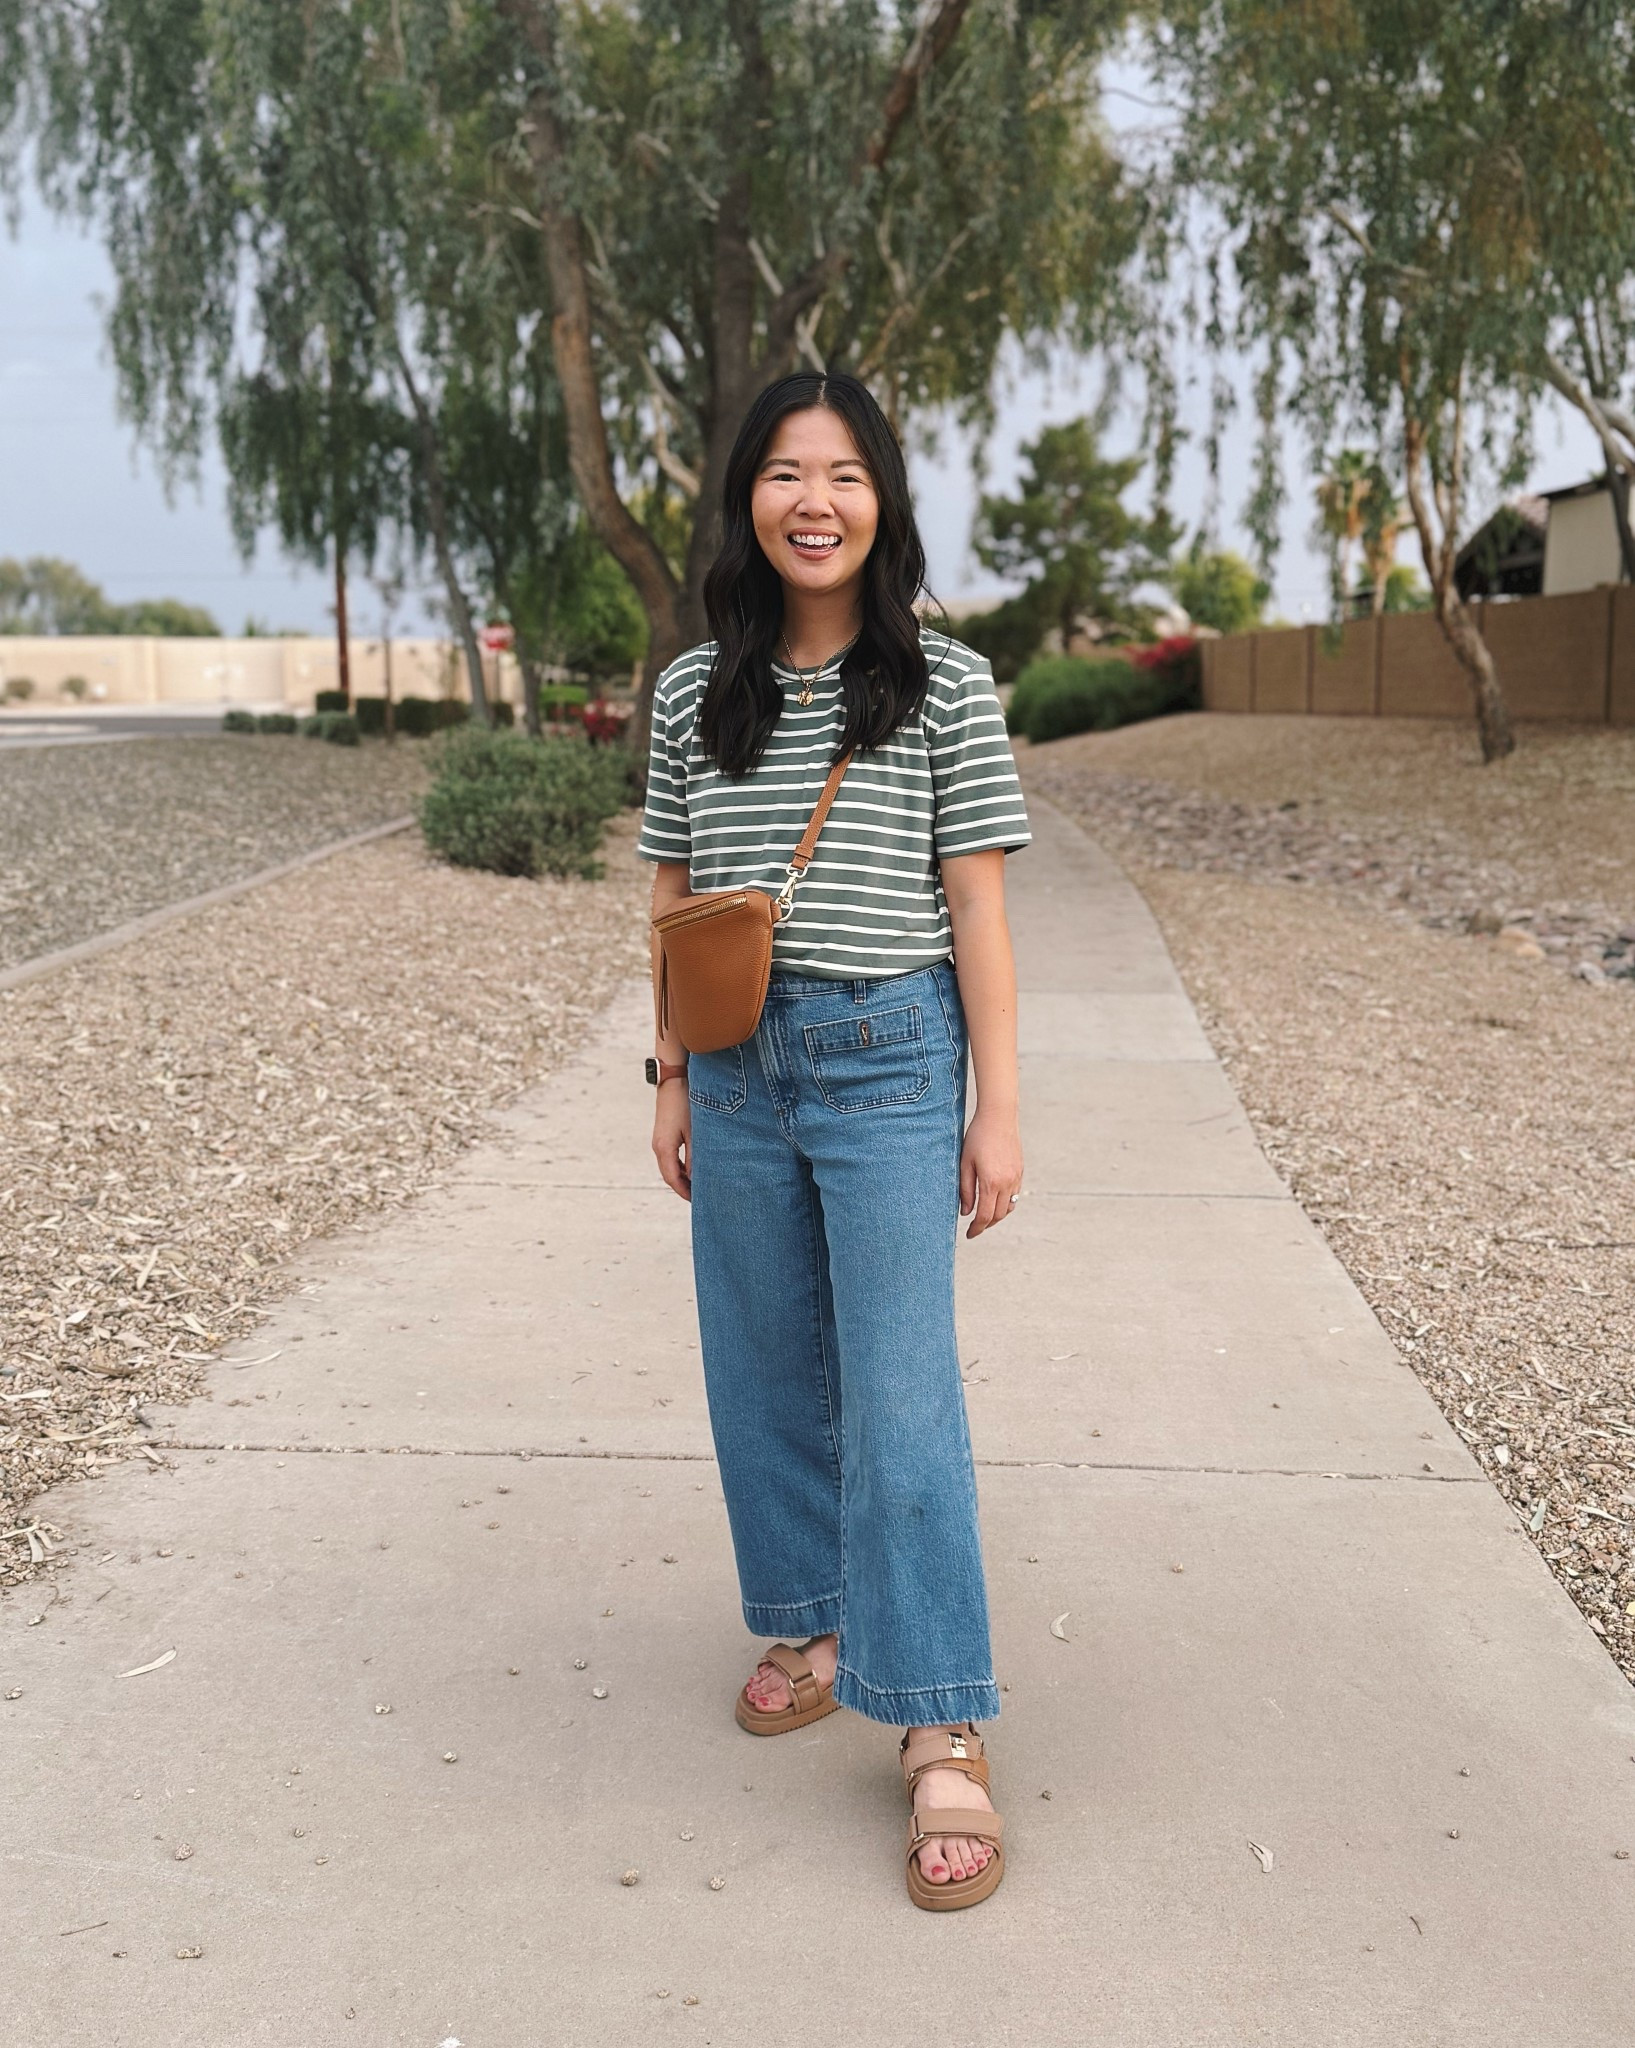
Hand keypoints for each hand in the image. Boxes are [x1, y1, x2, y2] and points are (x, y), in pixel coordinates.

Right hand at [652, 1079, 691, 1200]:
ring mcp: (659, 1141)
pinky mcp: (663, 1135)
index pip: (673, 1179)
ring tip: (697, 1186)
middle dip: (683, 1188)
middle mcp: (658, 1147)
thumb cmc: (686, 1103)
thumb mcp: (694, 1132)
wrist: (673, 1080)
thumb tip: (697, 1177)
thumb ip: (695, 1156)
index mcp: (664, 1148)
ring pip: (669, 1167)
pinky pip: (670, 1157)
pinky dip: (680, 1167)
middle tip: (699, 1197)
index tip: (697, 1201)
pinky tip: (692, 1168)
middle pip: (669, 1176)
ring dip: (682, 1178)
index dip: (684, 1192)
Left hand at [959, 1103, 1021, 1238]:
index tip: (969, 1234)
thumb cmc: (977, 1137)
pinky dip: (1005, 1204)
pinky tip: (995, 1201)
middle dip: (986, 1225)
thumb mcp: (965, 1163)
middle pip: (998, 1215)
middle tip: (975, 1228)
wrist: (999, 1117)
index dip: (976, 1229)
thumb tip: (965, 1212)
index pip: (984, 1216)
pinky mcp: (1020, 1171)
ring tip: (984, 1217)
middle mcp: (1007, 1183)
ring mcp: (1015, 1177)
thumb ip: (964, 1189)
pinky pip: (1015, 1195)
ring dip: (997, 1216)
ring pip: (1008, 1207)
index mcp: (991, 1182)